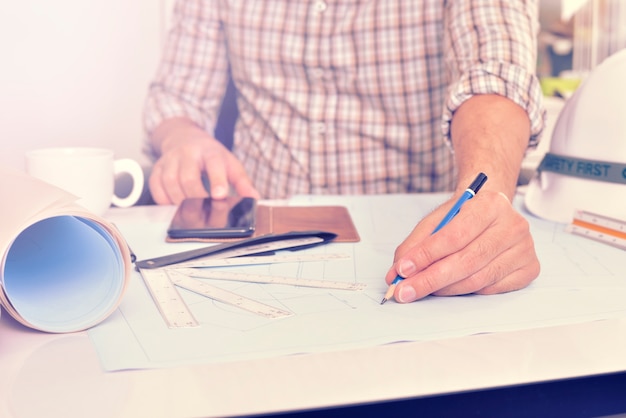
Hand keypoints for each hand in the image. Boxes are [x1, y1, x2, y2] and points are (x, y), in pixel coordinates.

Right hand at [149, 120, 259, 204]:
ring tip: (190, 210)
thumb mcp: (230, 163)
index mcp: (210, 151)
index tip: (219, 196)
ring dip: (180, 201)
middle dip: (196, 197)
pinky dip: (164, 199)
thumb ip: (241, 181)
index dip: (217, 180)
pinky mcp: (157, 168)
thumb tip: (253, 197)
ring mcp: (170, 160)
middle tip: (204, 210)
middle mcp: (188, 153)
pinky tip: (174, 205)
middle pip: (188, 178)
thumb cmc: (210, 156)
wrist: (184, 138)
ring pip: (170, 183)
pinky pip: (156, 186)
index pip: (214, 164)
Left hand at [384, 190, 539, 302]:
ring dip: (445, 289)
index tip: (403, 270)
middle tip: (405, 291)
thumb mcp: (436, 222)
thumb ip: (414, 245)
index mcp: (490, 204)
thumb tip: (395, 273)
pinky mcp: (530, 268)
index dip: (426, 255)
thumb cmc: (463, 218)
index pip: (454, 235)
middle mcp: (513, 225)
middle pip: (467, 261)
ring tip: (423, 289)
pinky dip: (466, 292)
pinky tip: (450, 288)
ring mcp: (525, 248)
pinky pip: (491, 289)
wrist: (491, 213)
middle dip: (430, 279)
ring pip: (478, 279)